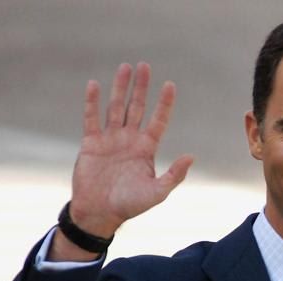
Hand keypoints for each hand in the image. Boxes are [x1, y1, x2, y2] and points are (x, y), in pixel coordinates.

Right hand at [69, 63, 193, 237]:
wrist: (100, 213)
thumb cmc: (130, 205)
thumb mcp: (158, 192)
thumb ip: (174, 174)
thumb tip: (191, 156)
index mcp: (146, 149)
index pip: (158, 120)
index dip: (164, 104)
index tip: (170, 85)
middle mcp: (129, 140)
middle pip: (137, 107)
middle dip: (141, 88)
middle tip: (144, 66)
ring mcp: (110, 140)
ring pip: (116, 108)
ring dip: (120, 88)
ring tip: (125, 67)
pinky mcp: (91, 143)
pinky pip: (91, 118)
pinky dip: (92, 102)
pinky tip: (94, 85)